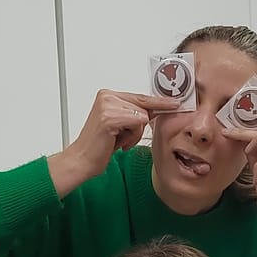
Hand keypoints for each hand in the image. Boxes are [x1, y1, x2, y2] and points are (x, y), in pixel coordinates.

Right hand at [49, 90, 179, 196]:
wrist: (81, 161)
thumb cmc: (99, 147)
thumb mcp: (120, 127)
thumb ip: (135, 114)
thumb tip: (158, 110)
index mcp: (108, 95)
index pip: (141, 97)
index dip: (158, 103)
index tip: (175, 103)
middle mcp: (107, 96)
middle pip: (143, 107)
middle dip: (138, 128)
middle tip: (121, 139)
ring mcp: (107, 105)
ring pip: (141, 116)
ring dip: (134, 134)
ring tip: (117, 141)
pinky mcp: (109, 117)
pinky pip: (137, 123)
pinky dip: (131, 137)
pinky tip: (116, 142)